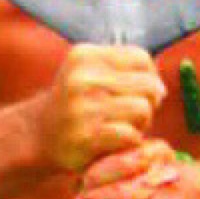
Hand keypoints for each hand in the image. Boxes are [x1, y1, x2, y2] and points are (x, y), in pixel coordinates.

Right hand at [40, 44, 165, 173]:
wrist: (38, 136)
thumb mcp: (90, 74)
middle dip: (147, 103)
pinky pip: (131, 134)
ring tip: (122, 128)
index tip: (135, 93)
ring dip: (140, 124)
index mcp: (85, 56)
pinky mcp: (87, 136)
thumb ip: (125, 70)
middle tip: (129, 115)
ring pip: (143, 109)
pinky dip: (129, 142)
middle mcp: (82, 77)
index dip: (149, 78)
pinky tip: (114, 143)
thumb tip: (160, 88)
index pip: (141, 58)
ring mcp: (83, 108)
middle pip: (148, 85)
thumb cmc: (76, 105)